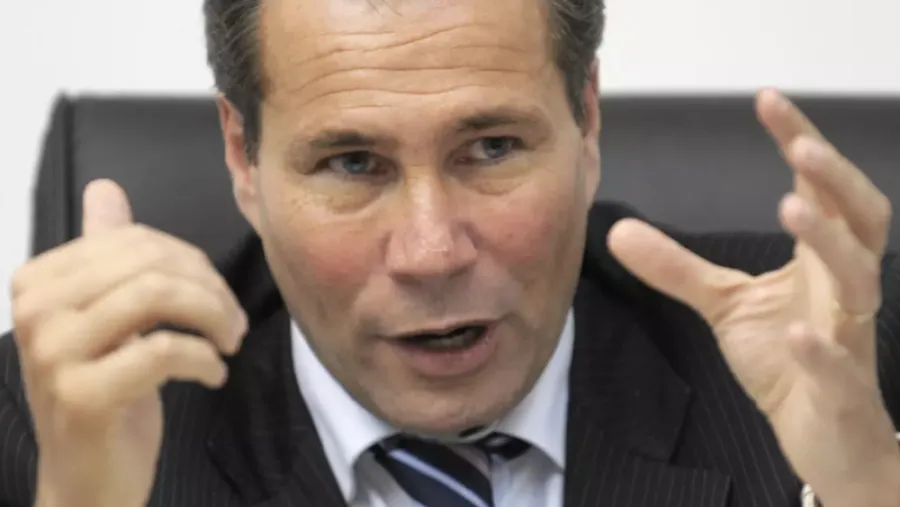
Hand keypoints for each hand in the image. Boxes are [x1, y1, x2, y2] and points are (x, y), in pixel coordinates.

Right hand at [11, 180, 246, 506]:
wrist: (86, 480)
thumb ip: (104, 254)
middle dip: (211, 288)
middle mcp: (36, 310)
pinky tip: (213, 375)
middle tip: (233, 324)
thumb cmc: (105, 395)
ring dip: (214, 317)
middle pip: (150, 263)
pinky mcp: (82, 395)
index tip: (218, 298)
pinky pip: (165, 351)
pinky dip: (205, 359)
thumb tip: (105, 189)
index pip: (134, 240)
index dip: (193, 263)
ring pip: (158, 295)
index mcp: (39, 281)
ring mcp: (53, 353)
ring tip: (228, 343)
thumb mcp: (106, 319)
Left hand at [608, 90, 899, 506]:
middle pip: (863, 220)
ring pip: (859, 282)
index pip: (820, 189)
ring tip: (794, 207)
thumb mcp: (725, 304)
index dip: (801, 143)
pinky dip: (822, 348)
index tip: (767, 100)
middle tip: (800, 144)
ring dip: (831, 243)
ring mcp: (848, 337)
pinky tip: (797, 332)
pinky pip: (841, 366)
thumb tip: (618, 230)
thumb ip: (678, 266)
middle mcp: (842, 288)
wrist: (822, 435)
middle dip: (836, 179)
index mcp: (820, 261)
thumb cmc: (785, 360)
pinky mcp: (842, 390)